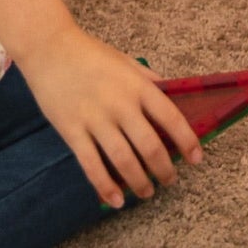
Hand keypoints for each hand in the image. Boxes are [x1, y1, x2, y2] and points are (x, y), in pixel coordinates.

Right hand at [17, 24, 203, 208]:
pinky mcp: (72, 130)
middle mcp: (120, 103)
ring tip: (147, 192)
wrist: (50, 48)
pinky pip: (92, 165)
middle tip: (170, 180)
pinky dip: (106, 186)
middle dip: (164, 169)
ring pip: (123, 160)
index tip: (196, 158)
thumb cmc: (90, 54)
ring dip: (139, 182)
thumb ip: (147, 80)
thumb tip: (170, 98)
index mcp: (137, 85)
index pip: (170, 117)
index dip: (187, 140)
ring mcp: (95, 118)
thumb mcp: (125, 61)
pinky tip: (116, 199)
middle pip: (149, 145)